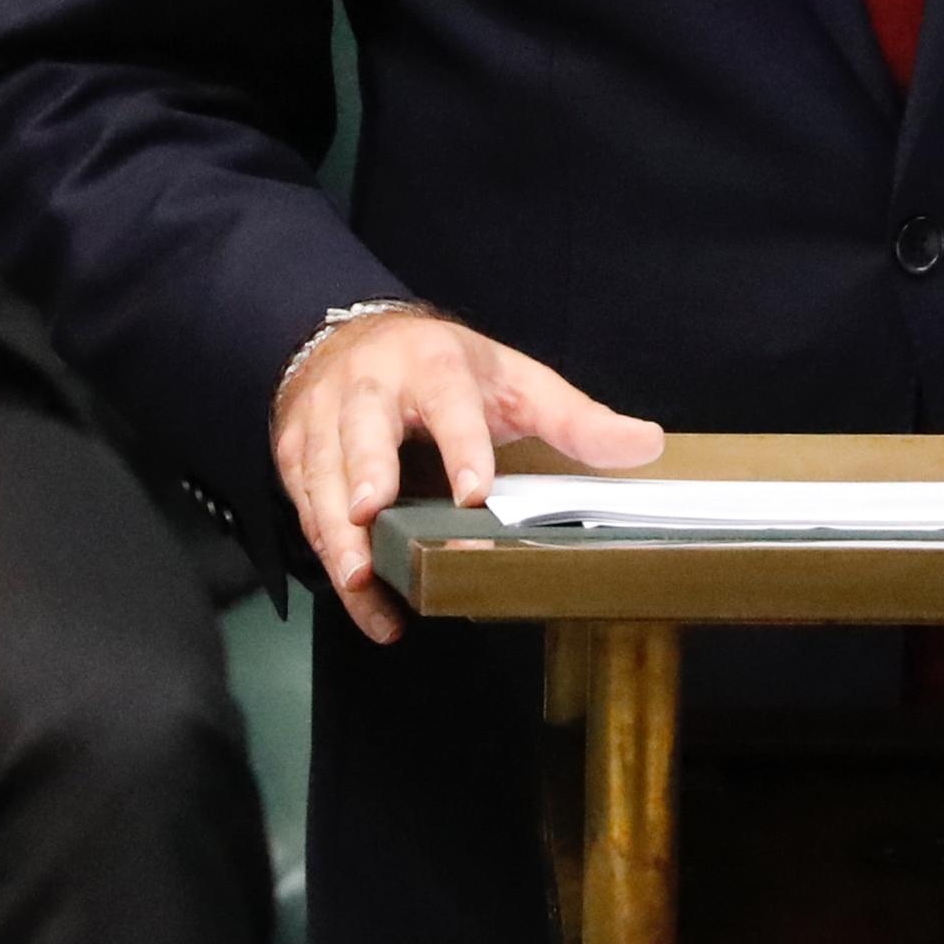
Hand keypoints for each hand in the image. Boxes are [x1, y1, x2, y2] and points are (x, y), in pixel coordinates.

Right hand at [272, 308, 661, 642]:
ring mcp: (325, 421)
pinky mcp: (297, 455)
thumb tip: (647, 444)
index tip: (474, 494)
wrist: (353, 341)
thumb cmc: (444, 369)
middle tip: (374, 514)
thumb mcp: (515, 381)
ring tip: (359, 579)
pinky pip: (306, 510)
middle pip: (362, 429)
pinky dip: (331, 560)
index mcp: (432, 365)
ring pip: (323, 475)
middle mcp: (370, 388)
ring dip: (337, 530)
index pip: (448, 402)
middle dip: (365, 472)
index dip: (461, 446)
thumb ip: (575, 419)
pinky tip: (364, 601)